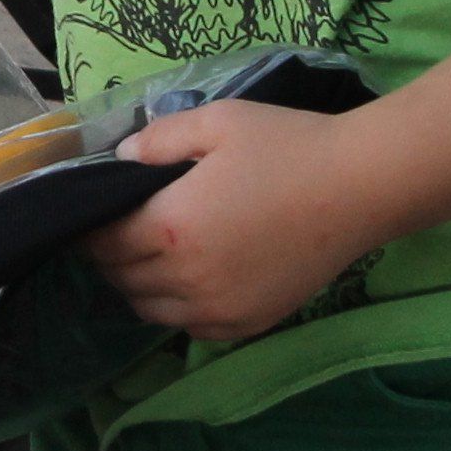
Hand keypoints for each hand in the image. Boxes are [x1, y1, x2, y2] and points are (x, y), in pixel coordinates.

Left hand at [84, 100, 376, 342]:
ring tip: (150, 258)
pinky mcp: (249, 324)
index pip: (103, 243)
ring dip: (140, 287)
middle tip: (120, 232)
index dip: (91, 230)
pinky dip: (179, 309)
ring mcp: (219, 309)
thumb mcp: (218, 122)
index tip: (92, 215)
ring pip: (151, 311)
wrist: (360, 187)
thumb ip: (160, 139)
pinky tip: (190, 282)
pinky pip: (192, 328)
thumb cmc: (288, 146)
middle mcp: (186, 279)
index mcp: (169, 228)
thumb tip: (121, 158)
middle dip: (111, 257)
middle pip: (122, 280)